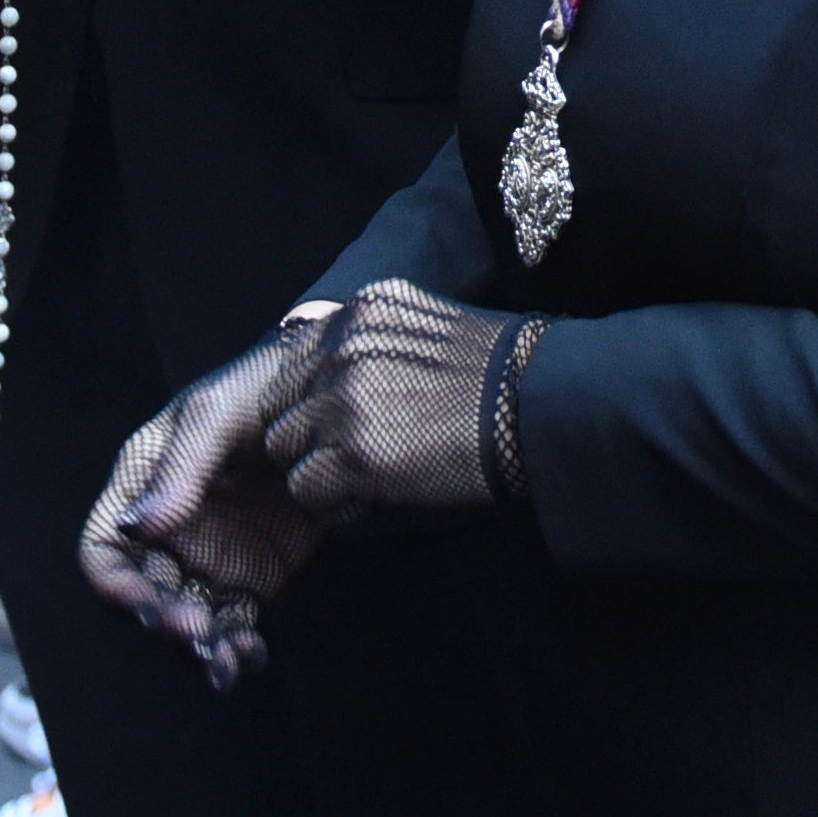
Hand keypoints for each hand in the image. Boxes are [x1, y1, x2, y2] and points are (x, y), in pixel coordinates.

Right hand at [80, 318, 328, 686]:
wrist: (324, 401)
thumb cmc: (256, 391)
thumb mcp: (213, 415)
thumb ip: (179, 469)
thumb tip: (137, 529)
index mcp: (140, 489)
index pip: (104, 552)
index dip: (116, 587)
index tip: (146, 608)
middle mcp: (166, 532)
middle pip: (145, 598)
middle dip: (164, 625)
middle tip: (198, 635)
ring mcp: (208, 558)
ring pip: (187, 621)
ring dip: (199, 650)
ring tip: (225, 667)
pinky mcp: (251, 577)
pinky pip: (233, 624)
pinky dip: (237, 647)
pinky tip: (252, 656)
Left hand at [260, 280, 539, 518]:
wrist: (540, 406)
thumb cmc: (501, 374)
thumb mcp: (429, 325)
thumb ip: (374, 339)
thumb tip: (331, 370)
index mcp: (357, 313)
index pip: (291, 362)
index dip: (309, 401)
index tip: (337, 425)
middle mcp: (339, 348)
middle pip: (277, 405)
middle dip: (305, 435)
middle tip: (350, 457)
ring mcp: (341, 400)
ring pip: (284, 449)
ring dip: (317, 470)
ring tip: (368, 477)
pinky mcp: (352, 454)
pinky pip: (307, 491)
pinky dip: (335, 504)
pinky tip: (376, 498)